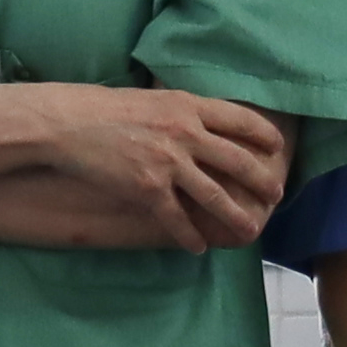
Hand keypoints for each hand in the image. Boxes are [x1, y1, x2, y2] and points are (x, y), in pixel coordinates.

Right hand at [45, 86, 294, 248]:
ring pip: (216, 195)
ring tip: (250, 229)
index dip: (265, 136)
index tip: (278, 148)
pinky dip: (190, 236)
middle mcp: (186, 134)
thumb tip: (202, 122)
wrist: (68, 123)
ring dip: (237, 215)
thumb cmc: (105, 108)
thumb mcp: (154, 98)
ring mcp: (169, 163)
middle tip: (276, 194)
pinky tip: (198, 247)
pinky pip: (178, 219)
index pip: (241, 120)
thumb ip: (182, 111)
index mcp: (189, 106)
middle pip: (238, 161)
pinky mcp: (149, 189)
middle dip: (263, 181)